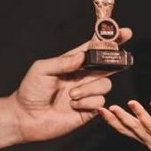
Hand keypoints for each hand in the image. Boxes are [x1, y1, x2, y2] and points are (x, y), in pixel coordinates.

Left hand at [10, 28, 132, 142]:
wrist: (26, 118)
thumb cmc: (30, 91)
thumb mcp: (42, 69)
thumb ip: (63, 61)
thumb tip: (82, 55)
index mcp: (72, 63)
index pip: (94, 48)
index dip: (109, 40)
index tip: (125, 32)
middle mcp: (82, 77)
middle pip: (107, 65)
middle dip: (117, 60)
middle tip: (122, 58)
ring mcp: (86, 93)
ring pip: (105, 85)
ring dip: (89, 89)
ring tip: (71, 96)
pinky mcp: (88, 110)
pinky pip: (100, 102)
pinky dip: (87, 103)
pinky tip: (73, 106)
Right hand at [98, 99, 150, 150]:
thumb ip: (145, 130)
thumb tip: (130, 118)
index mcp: (146, 141)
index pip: (126, 131)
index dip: (113, 121)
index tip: (101, 111)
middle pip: (134, 129)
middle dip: (121, 118)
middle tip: (109, 108)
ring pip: (150, 127)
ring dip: (140, 115)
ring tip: (132, 103)